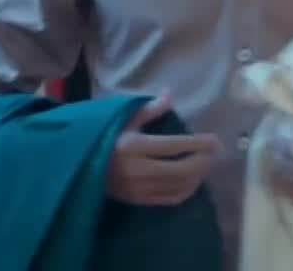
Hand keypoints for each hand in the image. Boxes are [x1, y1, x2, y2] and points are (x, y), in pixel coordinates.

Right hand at [106, 94, 221, 205]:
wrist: (76, 167)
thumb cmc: (104, 138)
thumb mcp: (122, 120)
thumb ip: (148, 109)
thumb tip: (169, 93)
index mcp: (133, 146)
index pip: (174, 146)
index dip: (199, 144)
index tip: (215, 140)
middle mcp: (137, 169)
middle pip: (181, 169)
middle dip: (203, 161)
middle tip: (215, 152)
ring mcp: (137, 188)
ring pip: (178, 186)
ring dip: (198, 175)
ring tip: (207, 163)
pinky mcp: (136, 200)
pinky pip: (169, 198)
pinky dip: (186, 190)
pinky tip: (194, 180)